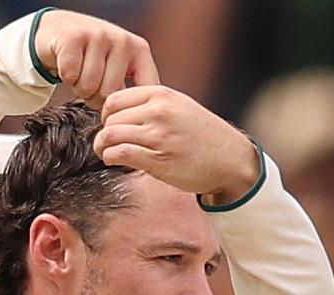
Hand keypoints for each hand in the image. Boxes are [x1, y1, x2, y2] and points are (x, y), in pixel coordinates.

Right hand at [33, 10, 159, 107]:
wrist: (61, 29)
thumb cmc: (93, 56)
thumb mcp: (120, 68)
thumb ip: (133, 89)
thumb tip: (139, 123)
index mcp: (139, 50)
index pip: (140, 93)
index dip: (125, 111)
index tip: (115, 115)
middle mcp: (122, 40)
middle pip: (109, 94)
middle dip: (95, 97)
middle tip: (91, 84)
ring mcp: (98, 36)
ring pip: (88, 86)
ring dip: (78, 87)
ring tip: (80, 73)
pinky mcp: (73, 37)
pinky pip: (69, 75)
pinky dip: (65, 75)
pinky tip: (69, 63)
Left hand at [93, 85, 259, 202]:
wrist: (230, 159)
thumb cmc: (204, 135)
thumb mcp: (180, 106)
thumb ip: (152, 103)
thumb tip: (117, 111)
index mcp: (162, 95)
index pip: (114, 99)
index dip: (107, 114)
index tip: (113, 125)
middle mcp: (159, 112)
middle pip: (110, 118)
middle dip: (104, 132)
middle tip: (109, 143)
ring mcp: (158, 135)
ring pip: (111, 135)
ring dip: (103, 147)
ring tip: (108, 152)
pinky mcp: (158, 159)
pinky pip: (120, 153)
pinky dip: (111, 158)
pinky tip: (116, 160)